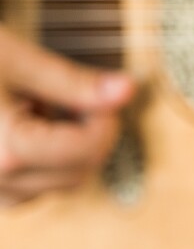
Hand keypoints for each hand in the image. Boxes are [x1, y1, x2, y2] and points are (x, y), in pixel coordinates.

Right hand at [0, 26, 134, 206]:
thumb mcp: (13, 58)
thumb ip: (73, 82)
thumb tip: (127, 91)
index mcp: (6, 150)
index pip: (90, 148)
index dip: (107, 117)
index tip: (103, 92)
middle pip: (79, 172)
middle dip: (90, 135)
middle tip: (73, 95)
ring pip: (57, 185)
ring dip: (65, 149)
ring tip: (34, 105)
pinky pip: (26, 189)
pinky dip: (39, 161)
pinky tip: (18, 124)